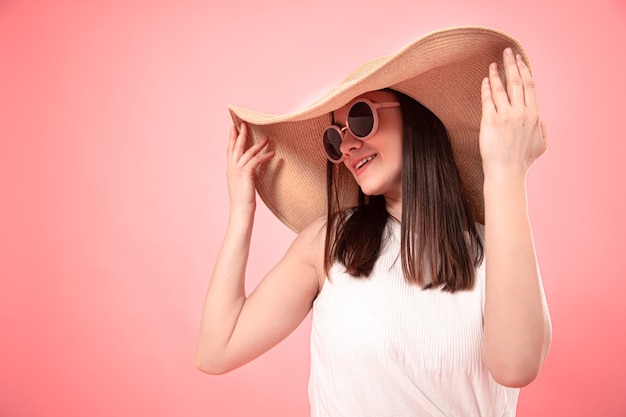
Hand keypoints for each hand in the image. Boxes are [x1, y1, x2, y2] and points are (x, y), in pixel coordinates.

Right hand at [226, 123, 273, 213]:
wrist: (240, 211)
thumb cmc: (242, 201)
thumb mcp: (242, 185)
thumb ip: (244, 175)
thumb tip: (250, 170)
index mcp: (230, 170)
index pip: (230, 150)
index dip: (231, 138)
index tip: (233, 127)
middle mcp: (232, 169)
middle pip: (236, 147)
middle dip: (240, 134)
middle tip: (243, 123)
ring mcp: (237, 171)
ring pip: (247, 152)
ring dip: (257, 144)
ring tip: (267, 138)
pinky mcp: (245, 174)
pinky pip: (256, 161)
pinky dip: (264, 156)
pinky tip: (272, 153)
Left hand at [479, 48, 547, 179]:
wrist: (506, 172)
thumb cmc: (522, 162)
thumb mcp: (541, 145)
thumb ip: (543, 129)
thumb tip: (541, 119)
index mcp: (534, 115)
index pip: (530, 85)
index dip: (524, 69)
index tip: (520, 59)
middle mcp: (520, 113)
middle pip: (516, 81)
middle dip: (512, 64)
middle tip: (507, 51)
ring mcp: (505, 116)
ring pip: (500, 88)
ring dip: (496, 73)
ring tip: (492, 64)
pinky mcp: (490, 122)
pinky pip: (488, 100)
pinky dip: (486, 88)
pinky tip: (485, 80)